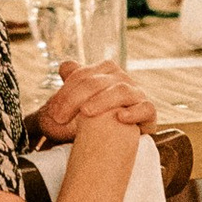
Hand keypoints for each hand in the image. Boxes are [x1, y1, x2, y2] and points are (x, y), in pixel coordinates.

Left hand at [37, 65, 156, 141]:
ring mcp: (137, 93)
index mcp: (105, 69)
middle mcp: (122, 78)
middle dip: (74, 99)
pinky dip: (134, 112)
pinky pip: (146, 108)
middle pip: (96, 82)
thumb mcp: (83, 97)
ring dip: (102, 101)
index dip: (65, 92)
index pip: (82, 75)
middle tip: (59, 118)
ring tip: (85, 113)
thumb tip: (64, 66)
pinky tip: (120, 118)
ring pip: (121, 91)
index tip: (52, 112)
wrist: (120, 136)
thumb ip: (74, 79)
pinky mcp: (149, 110)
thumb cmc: (98, 114)